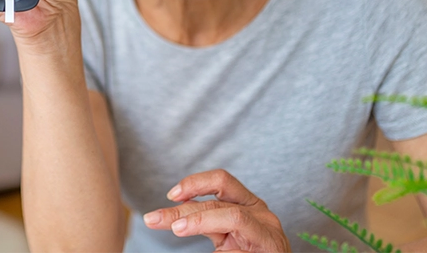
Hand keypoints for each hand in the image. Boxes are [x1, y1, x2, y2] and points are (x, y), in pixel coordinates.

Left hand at [143, 169, 290, 252]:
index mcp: (249, 203)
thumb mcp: (223, 232)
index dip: (194, 183)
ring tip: (177, 229)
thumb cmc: (248, 252)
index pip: (221, 181)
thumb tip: (168, 216)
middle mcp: (261, 214)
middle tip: (153, 219)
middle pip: (217, 203)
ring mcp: (269, 233)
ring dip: (201, 220)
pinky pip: (240, 249)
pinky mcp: (272, 251)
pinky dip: (226, 252)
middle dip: (182, 210)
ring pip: (233, 216)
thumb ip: (204, 219)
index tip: (171, 195)